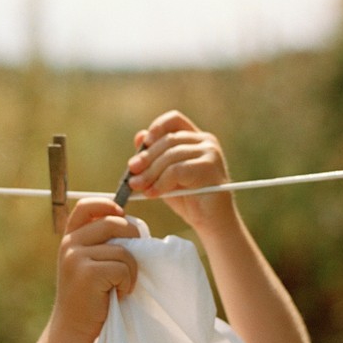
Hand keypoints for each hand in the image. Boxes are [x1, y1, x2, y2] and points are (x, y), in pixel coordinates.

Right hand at [51, 198, 139, 342]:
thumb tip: (134, 226)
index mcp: (71, 237)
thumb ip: (101, 243)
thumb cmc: (89, 296)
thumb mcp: (88, 263)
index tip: (122, 215)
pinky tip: (118, 294)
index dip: (108, 204)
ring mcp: (76, 257)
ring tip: (121, 285)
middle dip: (133, 238)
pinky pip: (123, 267)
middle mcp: (70, 244)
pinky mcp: (87, 273)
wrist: (73, 328)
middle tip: (133, 260)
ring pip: (123, 250)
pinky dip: (127, 282)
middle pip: (114, 223)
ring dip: (131, 270)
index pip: (87, 206)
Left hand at [126, 110, 234, 233]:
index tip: (143, 142)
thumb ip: (155, 158)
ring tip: (137, 186)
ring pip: (171, 156)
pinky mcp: (210, 168)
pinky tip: (152, 193)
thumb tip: (139, 137)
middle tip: (131, 173)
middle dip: (146, 158)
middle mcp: (206, 141)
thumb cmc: (189, 200)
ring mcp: (210, 153)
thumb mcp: (166, 176)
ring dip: (150, 172)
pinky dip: (160, 182)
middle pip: (169, 140)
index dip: (157, 127)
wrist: (212, 223)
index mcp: (196, 139)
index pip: (175, 120)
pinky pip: (177, 170)